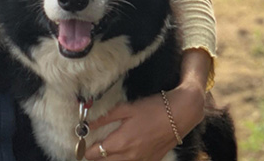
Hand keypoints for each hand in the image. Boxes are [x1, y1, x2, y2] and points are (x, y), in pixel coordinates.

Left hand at [82, 83, 204, 160]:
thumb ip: (104, 118)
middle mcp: (130, 156)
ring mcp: (142, 160)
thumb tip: (87, 124)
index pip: (94, 154)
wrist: (180, 114)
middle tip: (93, 144)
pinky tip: (125, 151)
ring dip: (110, 158)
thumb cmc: (153, 109)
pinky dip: (125, 160)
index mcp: (121, 142)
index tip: (83, 142)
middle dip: (95, 155)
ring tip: (107, 148)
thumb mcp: (126, 109)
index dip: (85, 149)